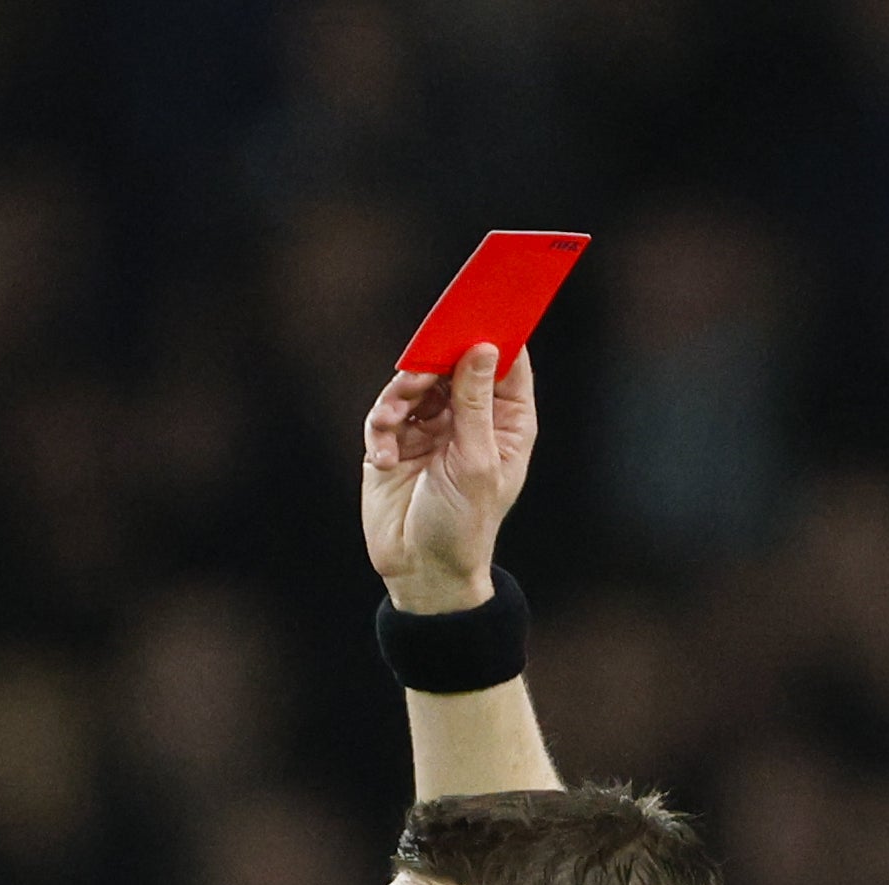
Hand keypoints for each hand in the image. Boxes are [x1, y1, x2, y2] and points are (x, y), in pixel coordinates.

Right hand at [363, 341, 537, 608]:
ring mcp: (430, 427)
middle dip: (432, 362)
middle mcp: (469, 417)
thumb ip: (475, 402)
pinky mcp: (394, 442)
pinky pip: (384, 415)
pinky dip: (382, 429)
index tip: (479, 307)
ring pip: (413, 384)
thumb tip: (481, 347)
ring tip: (396, 420)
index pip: (506, 362)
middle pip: (452, 363)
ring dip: (400, 397)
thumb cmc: (463, 525)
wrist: (422, 573)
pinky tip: (387, 459)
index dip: (495, 332)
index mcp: (505, 421)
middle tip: (418, 370)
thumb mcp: (475, 461)